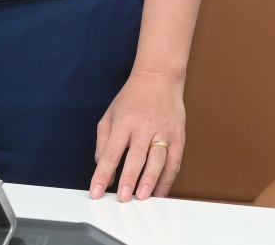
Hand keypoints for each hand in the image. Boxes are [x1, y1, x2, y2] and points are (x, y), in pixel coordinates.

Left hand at [89, 68, 185, 201]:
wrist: (158, 77)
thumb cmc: (132, 98)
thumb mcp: (109, 116)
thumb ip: (103, 144)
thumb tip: (103, 170)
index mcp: (124, 122)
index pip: (110, 153)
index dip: (103, 174)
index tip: (96, 192)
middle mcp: (144, 126)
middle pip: (136, 156)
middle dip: (129, 179)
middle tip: (123, 198)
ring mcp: (163, 130)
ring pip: (158, 159)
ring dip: (150, 180)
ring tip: (142, 197)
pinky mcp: (178, 135)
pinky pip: (175, 160)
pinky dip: (168, 178)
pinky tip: (160, 190)